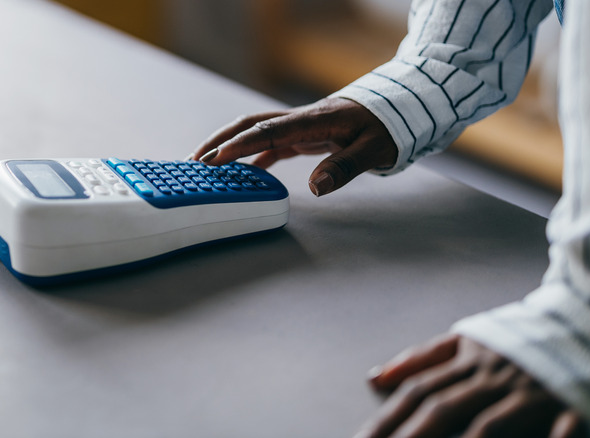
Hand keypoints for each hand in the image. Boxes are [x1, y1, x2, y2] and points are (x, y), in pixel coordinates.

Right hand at [189, 97, 397, 195]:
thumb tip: (318, 187)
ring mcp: (297, 126)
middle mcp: (298, 119)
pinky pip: (267, 143)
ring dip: (227, 146)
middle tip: (193, 163)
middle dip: (218, 141)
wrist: (395, 109)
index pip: (267, 130)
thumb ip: (345, 167)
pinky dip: (250, 156)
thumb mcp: (373, 149)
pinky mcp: (300, 135)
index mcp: (313, 120)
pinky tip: (242, 175)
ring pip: (252, 131)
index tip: (216, 159)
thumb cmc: (385, 128)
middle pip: (248, 124)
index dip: (240, 144)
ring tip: (204, 167)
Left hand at [355, 334, 587, 437]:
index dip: (388, 417)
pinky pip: (559, 431)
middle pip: (442, 408)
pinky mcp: (569, 404)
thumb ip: (421, 359)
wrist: (579, 320)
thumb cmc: (513, 340)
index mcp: (468, 358)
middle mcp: (492, 374)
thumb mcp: (465, 340)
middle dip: (409, 436)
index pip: (418, 390)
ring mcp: (529, 391)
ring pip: (488, 425)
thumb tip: (374, 378)